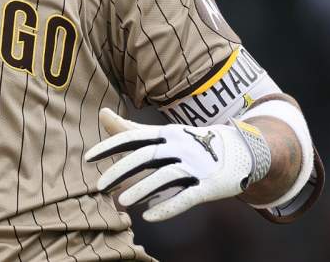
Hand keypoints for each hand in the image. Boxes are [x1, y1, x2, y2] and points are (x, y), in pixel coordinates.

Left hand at [84, 108, 264, 221]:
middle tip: (99, 186)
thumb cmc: (191, 142)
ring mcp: (195, 165)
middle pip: (145, 157)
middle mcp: (179, 147)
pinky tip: (148, 216)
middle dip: (120, 171)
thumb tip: (102, 113)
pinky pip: (187, 197)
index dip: (109, 148)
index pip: (132, 138)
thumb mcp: (163, 133)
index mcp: (165, 134)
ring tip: (121, 203)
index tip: (87, 159)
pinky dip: (168, 206)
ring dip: (142, 190)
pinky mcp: (209, 185)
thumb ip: (131, 129)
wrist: (242, 150)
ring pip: (165, 177)